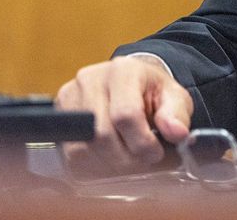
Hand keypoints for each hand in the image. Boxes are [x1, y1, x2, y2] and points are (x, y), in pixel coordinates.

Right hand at [55, 55, 192, 173]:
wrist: (133, 82)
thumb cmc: (152, 90)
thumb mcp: (175, 96)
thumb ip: (177, 114)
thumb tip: (177, 133)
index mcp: (124, 71)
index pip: (126, 114)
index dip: (141, 142)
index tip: (154, 153)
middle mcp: (92, 79)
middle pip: (102, 135)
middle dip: (126, 158)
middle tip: (142, 161)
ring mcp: (71, 96)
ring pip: (82, 148)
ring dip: (107, 164)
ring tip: (127, 159)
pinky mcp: (60, 114)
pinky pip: (69, 153)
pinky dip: (91, 165)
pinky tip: (110, 159)